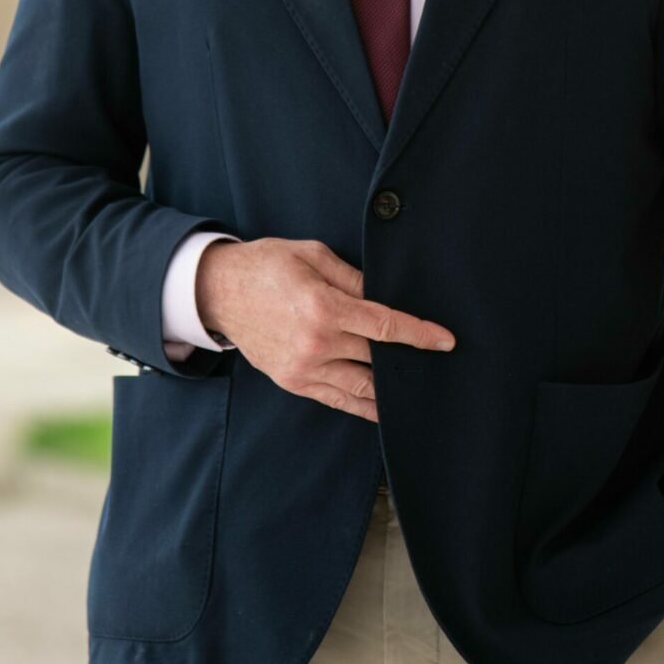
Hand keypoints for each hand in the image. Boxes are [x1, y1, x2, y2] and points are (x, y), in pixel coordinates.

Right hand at [195, 237, 455, 421]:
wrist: (217, 291)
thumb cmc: (267, 265)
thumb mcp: (313, 255)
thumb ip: (353, 277)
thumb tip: (385, 294)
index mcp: (323, 307)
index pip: (385, 326)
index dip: (420, 335)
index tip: (446, 341)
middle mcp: (316, 344)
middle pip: (376, 358)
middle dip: (407, 360)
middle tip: (435, 362)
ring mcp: (303, 368)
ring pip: (360, 389)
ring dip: (389, 391)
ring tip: (417, 391)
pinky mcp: (293, 382)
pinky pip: (336, 400)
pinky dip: (362, 406)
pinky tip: (383, 409)